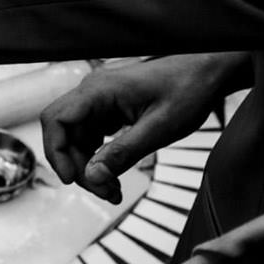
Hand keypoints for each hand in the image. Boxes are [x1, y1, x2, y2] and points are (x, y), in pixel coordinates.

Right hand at [41, 51, 251, 203]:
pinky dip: (100, 156)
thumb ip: (122, 153)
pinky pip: (94, 134)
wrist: (208, 70)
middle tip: (106, 192)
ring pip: (78, 138)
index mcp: (99, 90)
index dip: (56, 152)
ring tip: (113, 190)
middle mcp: (94, 91)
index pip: (56, 120)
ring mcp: (101, 99)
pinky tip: (116, 173)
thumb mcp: (158, 128)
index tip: (71, 180)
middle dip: (78, 166)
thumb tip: (92, 177)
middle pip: (65, 133)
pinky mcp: (111, 107)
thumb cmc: (188, 90)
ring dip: (90, 165)